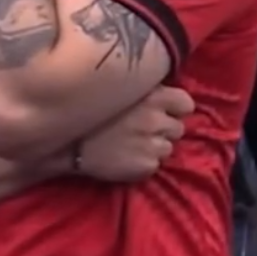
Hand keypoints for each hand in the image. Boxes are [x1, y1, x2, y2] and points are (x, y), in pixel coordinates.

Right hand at [78, 86, 195, 182]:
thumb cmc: (93, 109)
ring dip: (155, 146)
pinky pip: (154, 165)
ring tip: (133, 143)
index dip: (176, 108)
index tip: (166, 110)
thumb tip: (165, 90)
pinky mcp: (145, 167)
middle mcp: (157, 120)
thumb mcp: (123, 88)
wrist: (69, 141)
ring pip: (167, 148)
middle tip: (144, 128)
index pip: (186, 104)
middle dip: (164, 129)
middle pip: (178, 128)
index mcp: (154, 96)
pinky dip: (144, 162)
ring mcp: (152, 145)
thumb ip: (147, 89)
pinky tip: (127, 156)